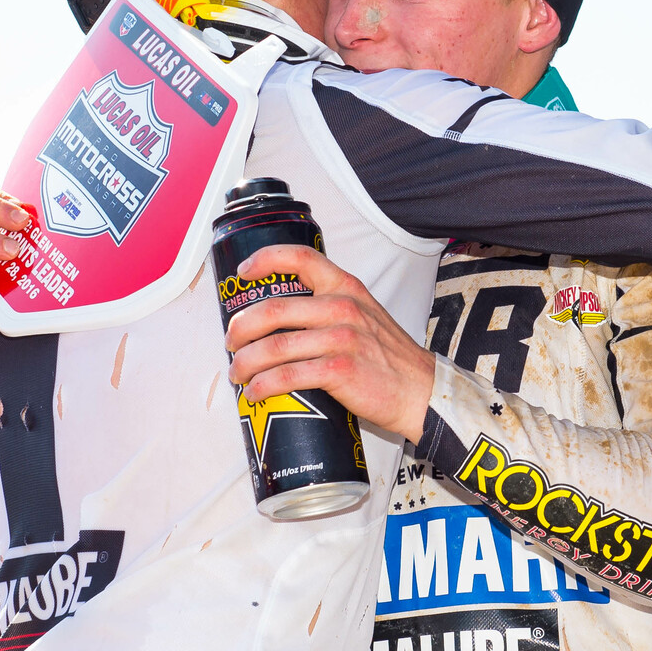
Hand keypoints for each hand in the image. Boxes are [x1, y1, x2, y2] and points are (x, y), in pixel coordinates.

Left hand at [224, 243, 435, 442]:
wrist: (420, 391)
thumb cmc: (389, 358)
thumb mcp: (365, 314)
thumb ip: (330, 306)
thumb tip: (283, 318)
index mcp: (346, 287)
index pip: (300, 258)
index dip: (265, 260)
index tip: (243, 274)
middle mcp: (342, 307)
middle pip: (273, 310)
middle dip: (240, 328)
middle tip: (231, 342)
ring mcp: (341, 339)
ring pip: (274, 346)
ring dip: (246, 363)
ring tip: (238, 373)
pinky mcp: (339, 371)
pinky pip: (287, 376)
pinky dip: (263, 385)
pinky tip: (255, 392)